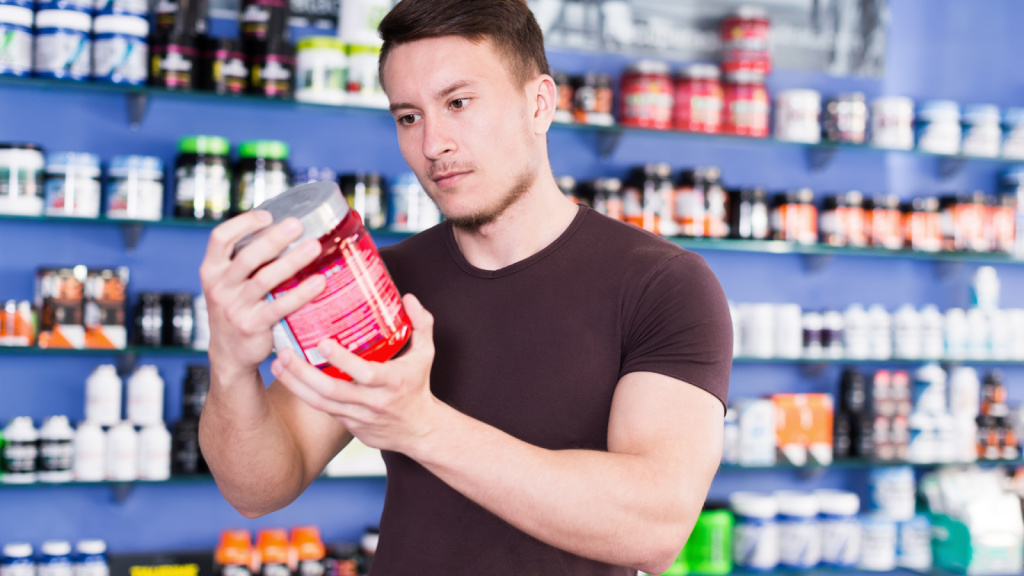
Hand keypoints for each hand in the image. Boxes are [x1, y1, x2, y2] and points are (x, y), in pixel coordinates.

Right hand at [199, 211, 326, 379]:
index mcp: (212, 270)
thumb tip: (286, 229)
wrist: (229, 353)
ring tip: (314, 247)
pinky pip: (279, 307)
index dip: (243, 224)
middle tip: (298, 225)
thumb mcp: (230, 282)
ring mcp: (234, 308)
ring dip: (291, 262)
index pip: (219, 238)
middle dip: (273, 239)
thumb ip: (247, 260)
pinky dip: (300, 294)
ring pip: (264, 280)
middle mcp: (219, 287)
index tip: (268, 215)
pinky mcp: (251, 326)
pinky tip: (318, 283)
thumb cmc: (236, 308)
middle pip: (247, 257)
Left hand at [269, 294, 438, 453]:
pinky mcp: (349, 426)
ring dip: (295, 385)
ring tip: (276, 365)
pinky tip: (288, 378)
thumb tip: (408, 297)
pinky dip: (304, 394)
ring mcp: (359, 416)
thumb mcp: (426, 353)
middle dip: (303, 373)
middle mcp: (374, 402)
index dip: (342, 360)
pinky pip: (323, 410)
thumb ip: (421, 323)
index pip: (364, 373)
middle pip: (332, 391)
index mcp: (393, 381)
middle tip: (284, 353)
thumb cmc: (418, 386)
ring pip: (321, 404)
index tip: (322, 342)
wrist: (420, 431)